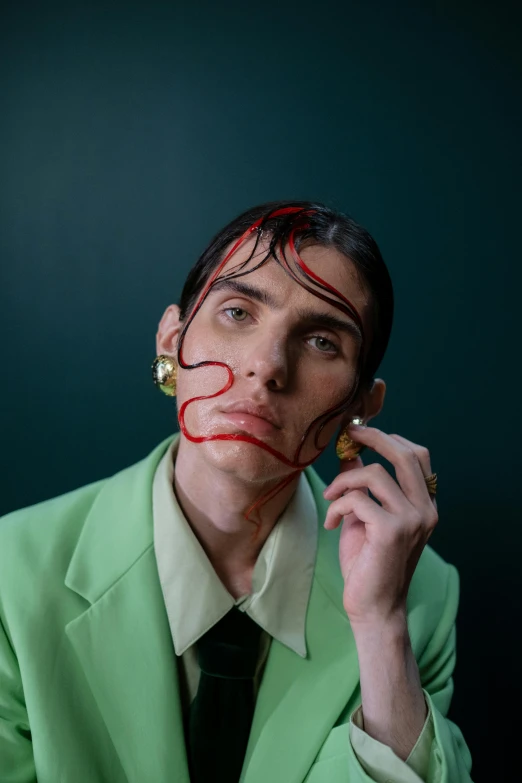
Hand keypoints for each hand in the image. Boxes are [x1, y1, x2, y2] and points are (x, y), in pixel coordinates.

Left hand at [323, 425, 437, 628]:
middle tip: (348, 435)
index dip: (390, 437)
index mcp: (425, 505)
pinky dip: (337, 507)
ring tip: (331, 500)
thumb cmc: (369, 564)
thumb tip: (349, 453)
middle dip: (373, 438)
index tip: (360, 432)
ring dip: (343, 482)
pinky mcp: (391, 531)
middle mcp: (425, 509)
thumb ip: (362, 486)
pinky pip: (357, 499)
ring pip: (374, 474)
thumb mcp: (365, 517)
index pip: (418, 456)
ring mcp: (411, 520)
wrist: (373, 608)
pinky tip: (332, 525)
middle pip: (404, 454)